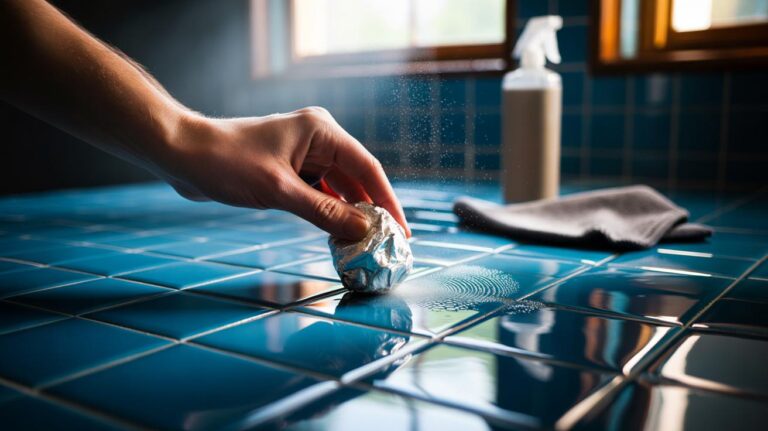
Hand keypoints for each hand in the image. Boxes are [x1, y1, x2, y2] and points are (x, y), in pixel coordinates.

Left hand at [159, 107, 410, 240]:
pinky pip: (319, 192)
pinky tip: (338, 233)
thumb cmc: (227, 163)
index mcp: (321, 130)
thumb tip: (364, 230)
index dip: (388, 200)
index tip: (402, 231)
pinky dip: (329, 212)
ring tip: (367, 243)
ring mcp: (303, 154)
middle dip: (372, 209)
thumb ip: (324, 212)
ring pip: (339, 187)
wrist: (182, 154)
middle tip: (389, 242)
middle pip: (356, 178)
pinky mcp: (289, 169)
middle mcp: (318, 138)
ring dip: (350, 213)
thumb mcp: (279, 191)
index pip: (367, 167)